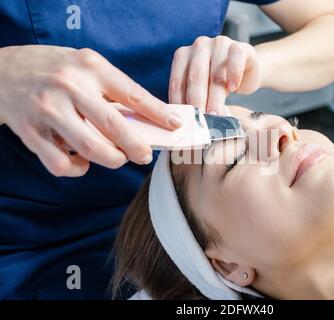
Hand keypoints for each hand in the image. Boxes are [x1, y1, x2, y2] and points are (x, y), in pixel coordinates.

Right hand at [0, 45, 181, 176]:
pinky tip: (82, 162)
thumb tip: (147, 121)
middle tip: (145, 155)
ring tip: (117, 157)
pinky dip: (78, 169)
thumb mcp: (88, 68)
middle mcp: (70, 87)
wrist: (4, 70)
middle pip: (114, 126)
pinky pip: (61, 164)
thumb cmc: (57, 70)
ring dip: (112, 159)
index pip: (133, 94)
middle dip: (137, 147)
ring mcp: (48, 110)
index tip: (175, 126)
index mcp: (91, 68)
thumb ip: (114, 91)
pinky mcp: (30, 132)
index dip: (158, 113)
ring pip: (91, 149)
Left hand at [169, 36, 261, 114]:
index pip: (177, 81)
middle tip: (200, 121)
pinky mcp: (239, 46)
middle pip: (195, 77)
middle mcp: (199, 47)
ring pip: (215, 72)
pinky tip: (233, 88)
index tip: (183, 120)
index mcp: (183, 56)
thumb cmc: (221, 83)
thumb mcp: (204, 91)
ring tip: (216, 114)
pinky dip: (234, 73)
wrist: (248, 70)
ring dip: (215, 96)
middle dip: (197, 101)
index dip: (179, 102)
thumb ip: (195, 101)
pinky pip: (236, 57)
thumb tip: (189, 123)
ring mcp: (219, 44)